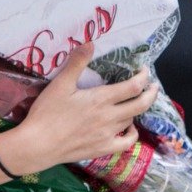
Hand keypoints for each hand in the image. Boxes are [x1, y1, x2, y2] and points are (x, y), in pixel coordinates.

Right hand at [0, 43, 156, 173]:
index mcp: (101, 99)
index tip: (144, 70)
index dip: (143, 77)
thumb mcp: (60, 84)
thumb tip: (91, 42)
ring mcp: (108, 135)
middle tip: (153, 86)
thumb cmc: (47, 112)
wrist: (38, 145)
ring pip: (132, 120)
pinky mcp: (102, 149)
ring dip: (136, 110)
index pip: (133, 87)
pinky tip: (129, 129)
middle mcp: (110, 117)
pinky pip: (126, 143)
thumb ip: (77, 63)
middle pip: (140, 104)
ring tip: (134, 102)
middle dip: (150, 93)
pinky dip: (132, 134)